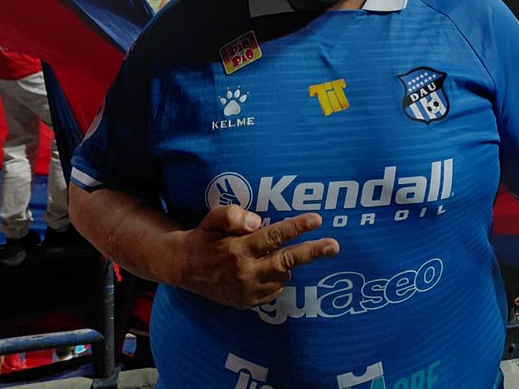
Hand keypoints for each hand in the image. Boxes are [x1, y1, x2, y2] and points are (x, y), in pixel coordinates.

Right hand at [174, 207, 338, 309]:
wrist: (184, 268)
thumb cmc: (204, 237)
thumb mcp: (212, 219)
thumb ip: (233, 215)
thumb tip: (258, 221)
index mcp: (238, 249)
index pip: (273, 237)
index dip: (296, 227)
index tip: (317, 219)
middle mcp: (245, 272)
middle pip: (287, 261)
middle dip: (312, 252)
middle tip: (334, 245)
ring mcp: (247, 291)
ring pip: (282, 276)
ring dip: (287, 264)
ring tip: (277, 253)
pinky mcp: (246, 303)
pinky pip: (273, 290)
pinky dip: (276, 278)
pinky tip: (266, 268)